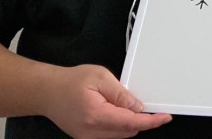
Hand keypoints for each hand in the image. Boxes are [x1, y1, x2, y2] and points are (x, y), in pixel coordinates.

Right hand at [41, 64, 171, 138]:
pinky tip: (119, 112)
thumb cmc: (71, 81)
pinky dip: (120, 125)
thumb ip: (120, 94)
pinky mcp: (85, 138)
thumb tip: (138, 106)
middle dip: (142, 121)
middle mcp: (91, 132)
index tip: (164, 117)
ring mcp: (87, 138)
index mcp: (96, 116)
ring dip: (130, 123)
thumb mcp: (100, 78)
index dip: (150, 121)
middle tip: (151, 106)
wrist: (47, 92)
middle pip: (127, 131)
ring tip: (129, 105)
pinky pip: (110, 134)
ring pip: (119, 135)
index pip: (130, 123)